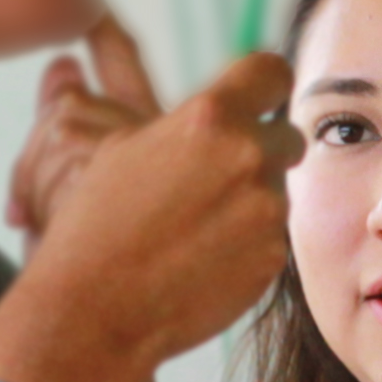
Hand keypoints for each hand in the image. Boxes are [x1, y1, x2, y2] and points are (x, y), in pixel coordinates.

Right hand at [0, 45, 295, 381]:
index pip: (271, 71)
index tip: (257, 99)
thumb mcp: (124, 147)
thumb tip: (220, 108)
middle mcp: (247, 156)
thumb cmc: (96, 224)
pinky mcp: (271, 259)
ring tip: (194, 227)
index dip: (263, 85)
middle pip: (286, 135)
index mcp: (209, 116)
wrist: (95, 309)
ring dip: (249, 201)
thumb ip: (186, 122)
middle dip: (261, 149)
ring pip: (276, 190)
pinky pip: (270, 237)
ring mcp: (265, 211)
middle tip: (219, 176)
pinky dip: (246, 244)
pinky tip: (201, 258)